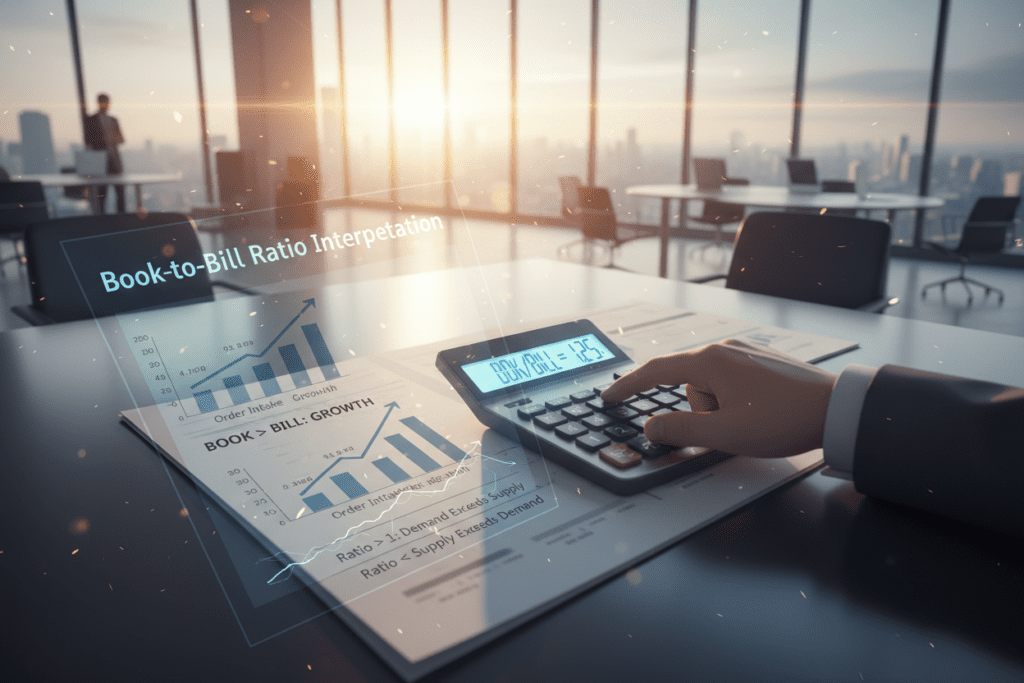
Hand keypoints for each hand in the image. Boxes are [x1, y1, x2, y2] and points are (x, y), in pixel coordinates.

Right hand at [601, 339, 837, 457]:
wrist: (838, 409)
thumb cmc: (785, 419)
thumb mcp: (726, 434)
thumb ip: (681, 430)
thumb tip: (650, 427)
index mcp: (711, 361)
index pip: (655, 371)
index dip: (628, 386)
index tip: (608, 397)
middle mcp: (725, 350)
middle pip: (687, 385)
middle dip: (699, 413)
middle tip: (728, 429)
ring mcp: (745, 353)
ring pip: (710, 388)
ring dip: (719, 411)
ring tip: (752, 424)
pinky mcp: (760, 363)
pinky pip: (730, 384)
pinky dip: (733, 403)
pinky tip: (759, 415)